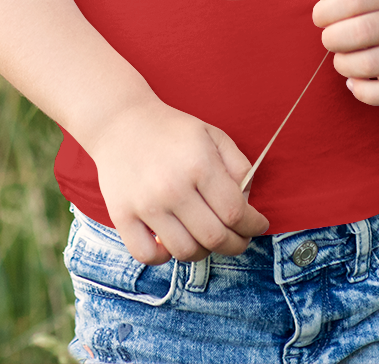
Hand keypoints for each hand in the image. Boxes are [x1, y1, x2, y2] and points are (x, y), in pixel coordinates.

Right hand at [83, 97, 268, 264]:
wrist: (120, 122)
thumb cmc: (172, 131)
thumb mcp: (212, 135)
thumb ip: (238, 166)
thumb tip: (248, 204)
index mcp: (198, 164)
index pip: (235, 212)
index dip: (253, 225)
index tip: (258, 226)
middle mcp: (172, 187)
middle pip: (214, 238)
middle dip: (235, 244)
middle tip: (238, 239)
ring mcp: (145, 204)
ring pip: (185, 251)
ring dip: (203, 252)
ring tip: (205, 238)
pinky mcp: (121, 215)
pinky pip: (147, 255)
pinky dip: (163, 257)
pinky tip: (170, 242)